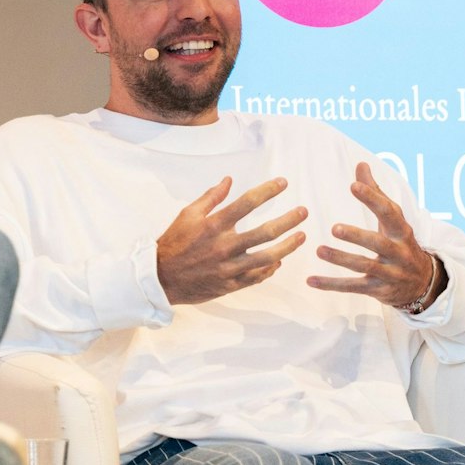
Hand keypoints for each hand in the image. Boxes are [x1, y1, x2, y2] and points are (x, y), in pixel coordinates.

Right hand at [155, 175, 308, 304]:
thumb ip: (210, 197)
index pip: (247, 203)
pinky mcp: (229, 284)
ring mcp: (228, 268)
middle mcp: (224, 246)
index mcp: (213, 225)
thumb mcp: (187, 214)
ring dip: (288, 246)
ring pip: (266, 257)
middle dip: (288, 220)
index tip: (283, 183)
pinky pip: (256, 277)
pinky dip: (270, 269)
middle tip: (303, 212)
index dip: (268, 191)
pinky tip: (279, 261)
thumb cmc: (174, 242)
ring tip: (302, 237)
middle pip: (265, 232)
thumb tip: (229, 180)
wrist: (160, 278)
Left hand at [306, 162, 443, 310]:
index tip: (354, 185)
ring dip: (341, 259)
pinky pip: (353, 287)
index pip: (389, 212)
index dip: (373, 198)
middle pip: (378, 244)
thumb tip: (361, 164)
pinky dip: (331, 285)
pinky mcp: (378, 290)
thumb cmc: (401, 244)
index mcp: (401, 230)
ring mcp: (389, 272)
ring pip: (365, 266)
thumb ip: (376, 193)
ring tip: (319, 250)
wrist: (423, 284)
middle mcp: (398, 252)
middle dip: (357, 236)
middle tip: (334, 228)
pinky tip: (310, 280)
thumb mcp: (393, 221)